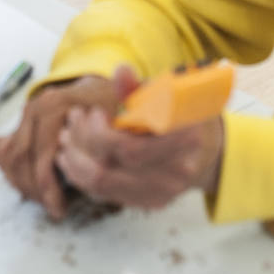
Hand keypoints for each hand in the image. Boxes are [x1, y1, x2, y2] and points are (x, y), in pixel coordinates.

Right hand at [0, 74, 117, 219]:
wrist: (96, 87)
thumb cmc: (110, 105)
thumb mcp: (117, 116)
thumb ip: (108, 137)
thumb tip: (102, 164)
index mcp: (56, 106)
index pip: (43, 156)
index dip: (48, 188)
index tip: (59, 210)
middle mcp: (36, 108)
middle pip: (22, 159)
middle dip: (35, 191)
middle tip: (53, 208)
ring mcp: (25, 115)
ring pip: (11, 158)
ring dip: (24, 185)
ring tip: (45, 200)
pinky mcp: (20, 123)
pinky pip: (6, 153)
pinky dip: (15, 174)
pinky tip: (32, 188)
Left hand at [55, 66, 224, 209]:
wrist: (206, 151)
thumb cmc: (182, 117)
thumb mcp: (167, 95)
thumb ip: (140, 88)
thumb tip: (120, 72)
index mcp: (184, 138)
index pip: (128, 148)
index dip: (99, 133)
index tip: (93, 112)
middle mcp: (176, 171)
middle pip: (110, 167)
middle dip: (82, 142)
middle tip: (72, 121)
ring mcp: (163, 191)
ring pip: (102, 184)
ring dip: (75, 161)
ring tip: (67, 139)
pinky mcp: (150, 202)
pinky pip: (106, 194)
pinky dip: (82, 176)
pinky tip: (73, 158)